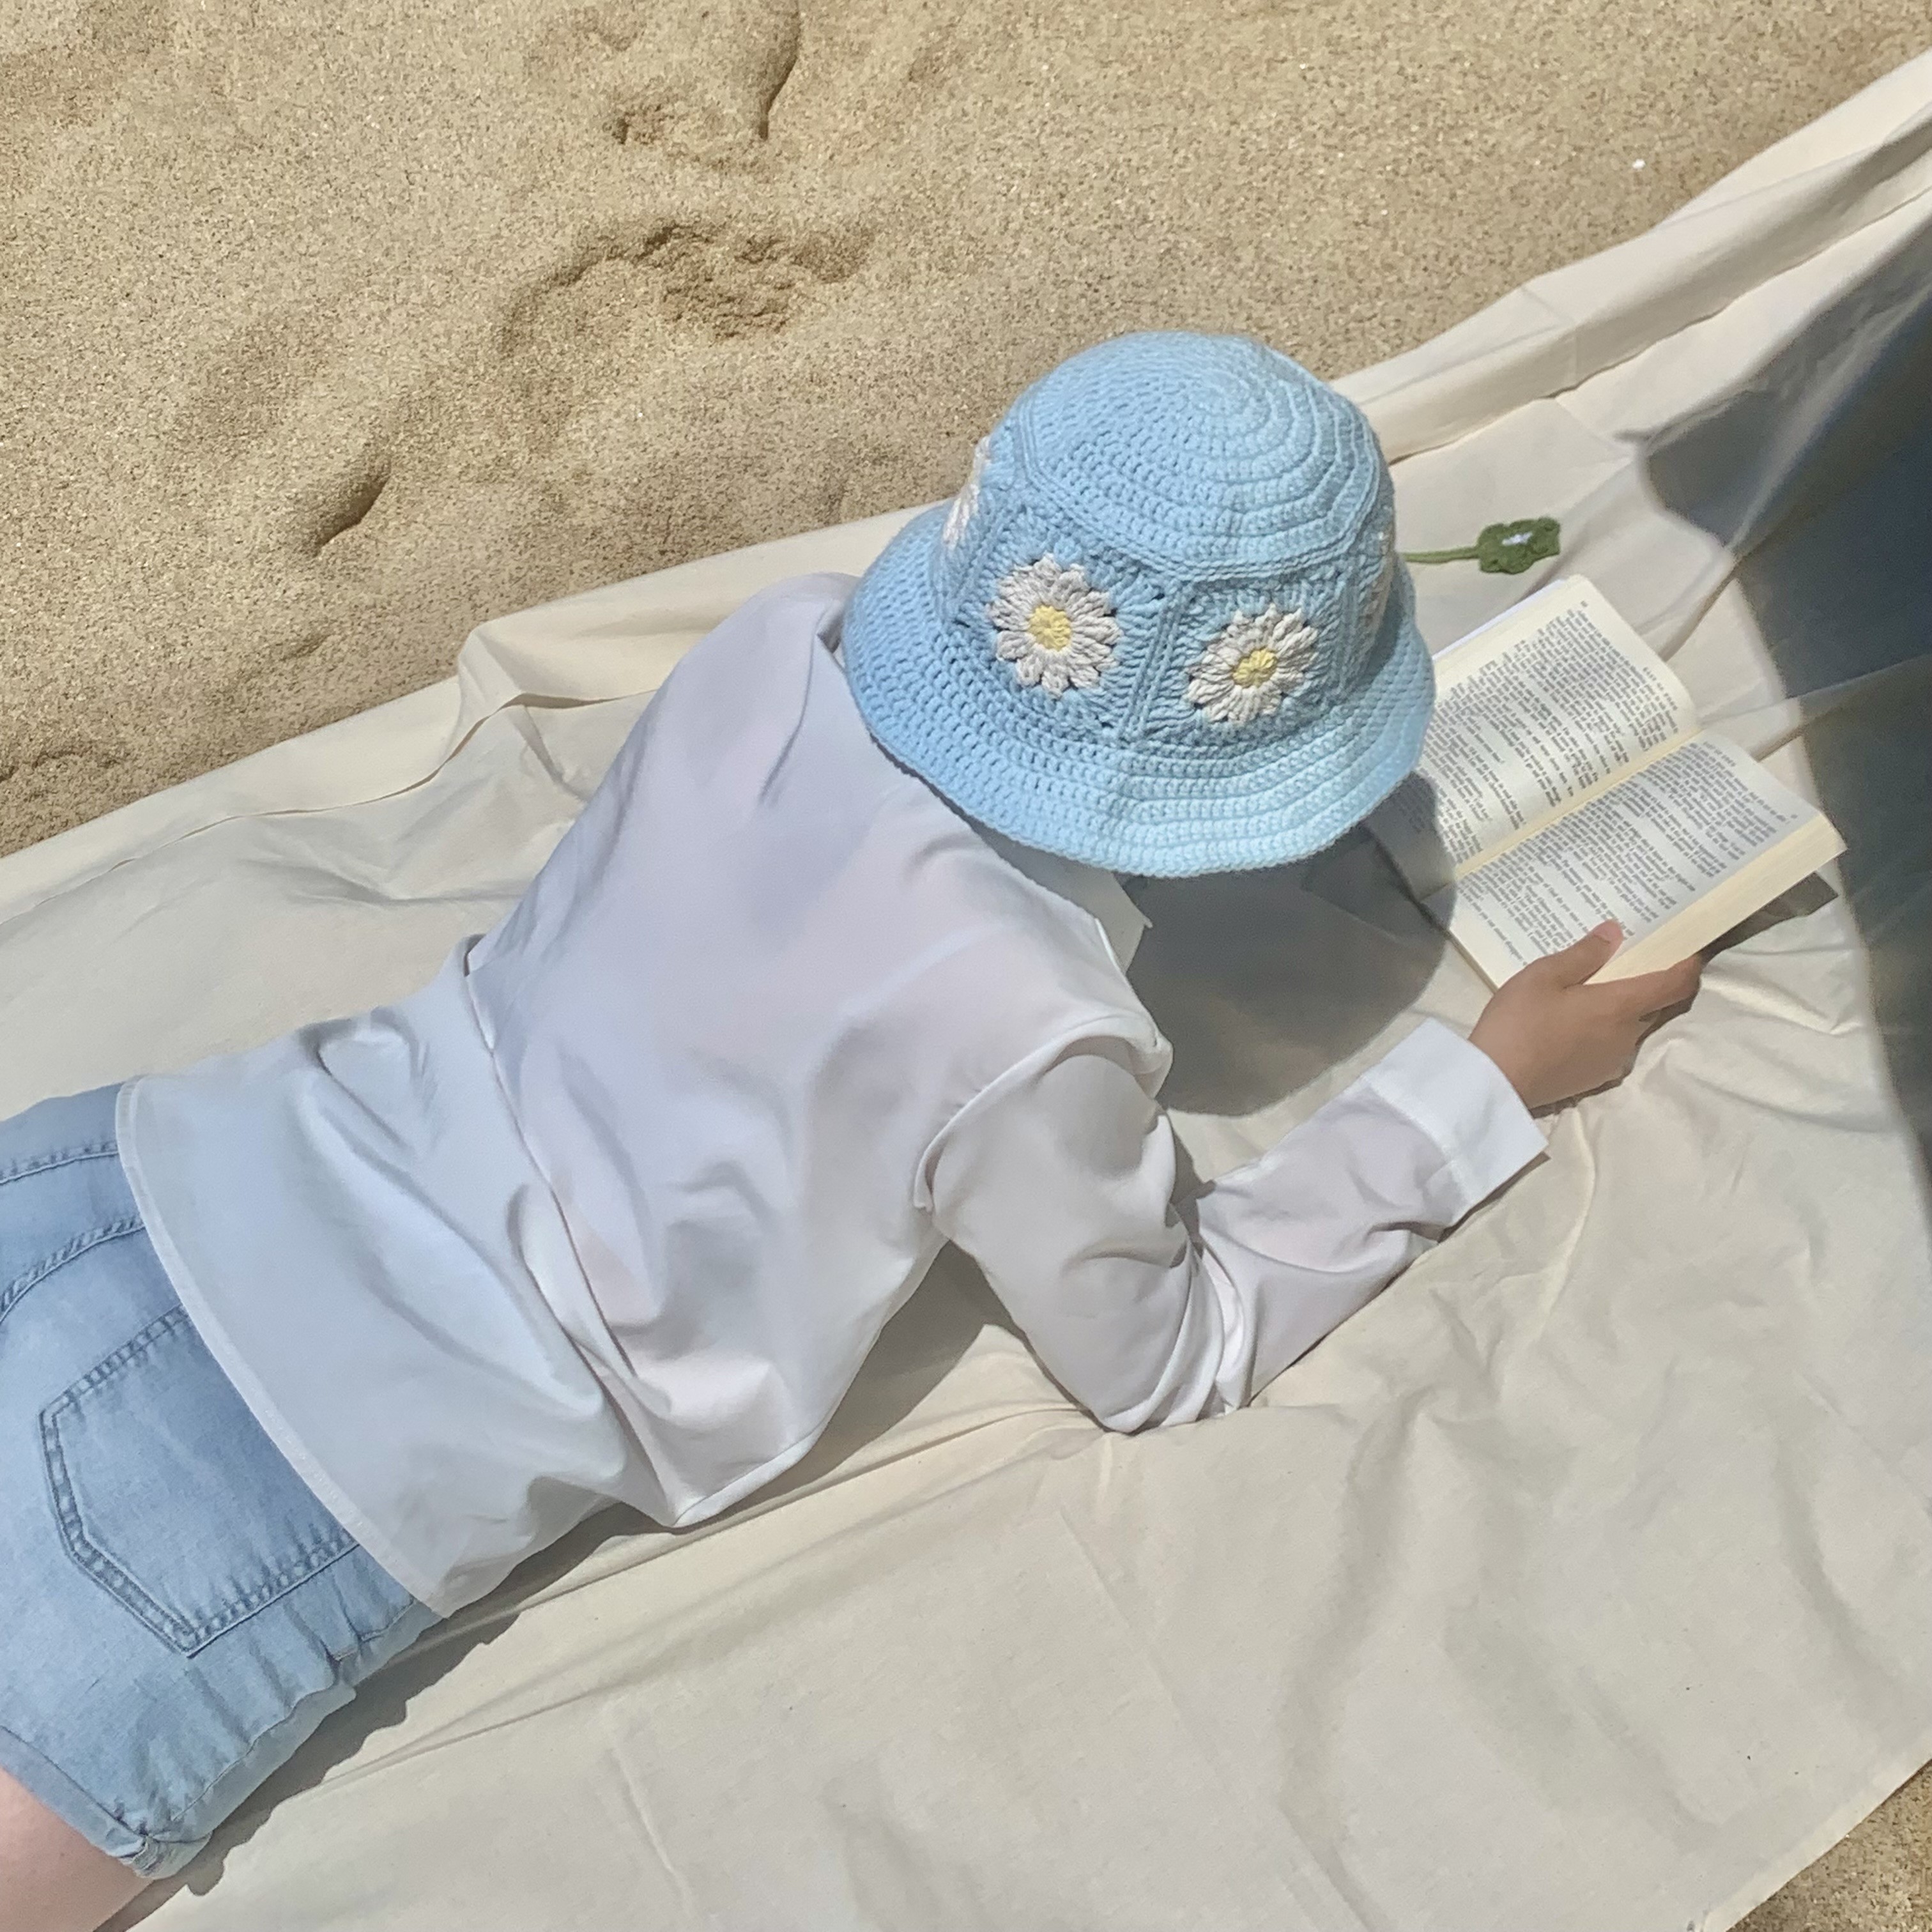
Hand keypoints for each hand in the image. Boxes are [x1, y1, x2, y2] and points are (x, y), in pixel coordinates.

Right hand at [1469, 920, 1701, 1110]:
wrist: (1496, 1083)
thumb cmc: (1519, 1022)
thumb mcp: (1543, 975)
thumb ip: (1583, 954)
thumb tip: (1616, 932)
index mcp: (1621, 1006)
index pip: (1675, 984)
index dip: (1689, 965)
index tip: (1689, 948)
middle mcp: (1628, 1035)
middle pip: (1656, 1006)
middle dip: (1652, 983)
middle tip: (1632, 961)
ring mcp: (1613, 1060)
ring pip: (1633, 1027)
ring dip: (1624, 1009)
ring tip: (1594, 992)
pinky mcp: (1595, 1079)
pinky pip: (1613, 1046)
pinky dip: (1605, 1030)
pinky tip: (1575, 1024)